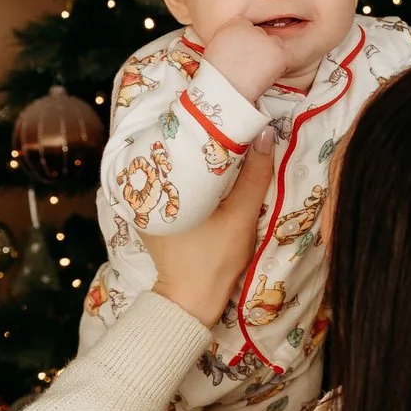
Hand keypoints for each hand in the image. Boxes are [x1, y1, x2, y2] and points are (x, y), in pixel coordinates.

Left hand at [141, 128, 273, 326]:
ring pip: (173, 164)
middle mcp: (145, 187)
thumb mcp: (242, 214)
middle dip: (198, 134)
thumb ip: (255, 175)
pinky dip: (187, 172)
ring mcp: (144, 201)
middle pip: (175, 148)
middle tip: (226, 119)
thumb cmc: (215, 258)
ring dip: (193, 153)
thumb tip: (266, 132)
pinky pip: (170, 181)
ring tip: (217, 136)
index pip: (180, 137)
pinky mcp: (151, 213)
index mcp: (162, 181)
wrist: (192, 299)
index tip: (225, 110)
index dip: (203, 120)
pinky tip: (205, 166)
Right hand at [202, 15, 290, 100]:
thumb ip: (229, 40)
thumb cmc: (216, 76)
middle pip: (262, 35)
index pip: (247, 26)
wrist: (224, 89)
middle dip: (260, 48)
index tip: (244, 55)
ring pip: (276, 45)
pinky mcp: (279, 53)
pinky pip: (287, 58)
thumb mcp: (215, 49)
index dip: (247, 42)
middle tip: (251, 66)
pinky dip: (282, 67)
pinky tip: (269, 76)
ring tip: (258, 73)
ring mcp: (267, 40)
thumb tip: (240, 44)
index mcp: (234, 25)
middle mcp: (252, 28)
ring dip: (271, 56)